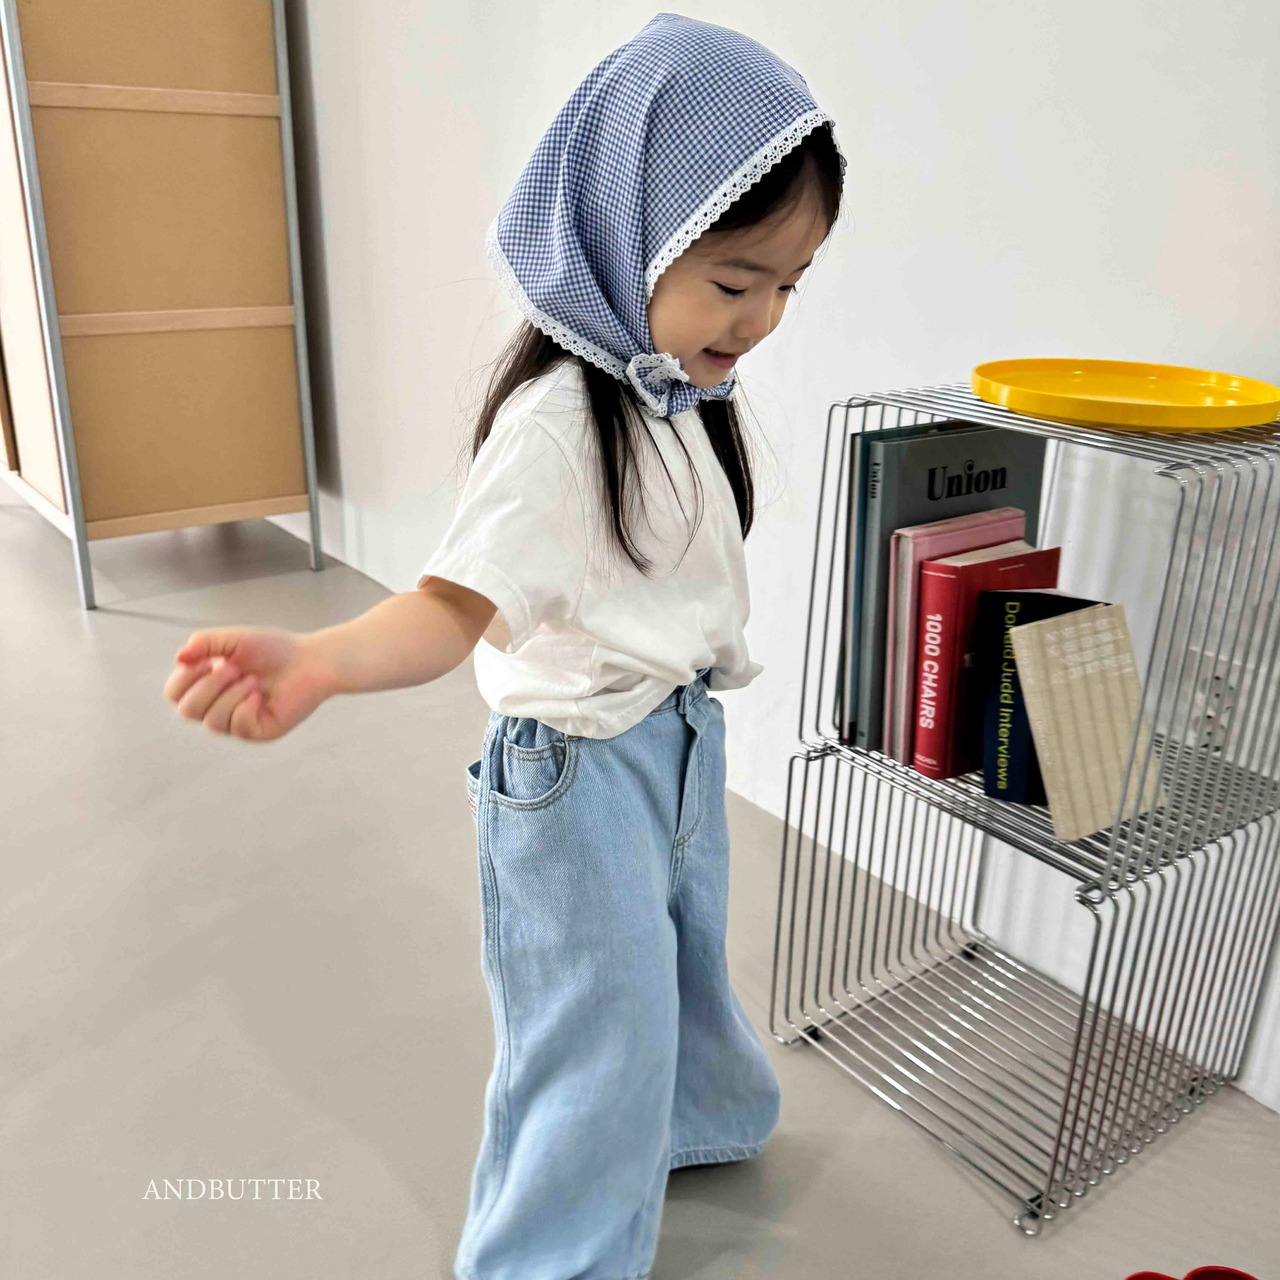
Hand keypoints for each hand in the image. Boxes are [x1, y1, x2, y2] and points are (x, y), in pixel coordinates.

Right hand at [163, 627, 338, 741]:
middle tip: (236, 668)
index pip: (175, 693)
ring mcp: (236, 722)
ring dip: (230, 695)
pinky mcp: (256, 732)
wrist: (310, 660)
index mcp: (207, 684)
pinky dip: (245, 707)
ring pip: (211, 721)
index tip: (207, 660)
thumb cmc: (274, 650)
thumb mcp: (234, 639)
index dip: (184, 679)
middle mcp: (218, 706)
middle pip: (187, 710)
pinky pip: (236, 726)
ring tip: (253, 680)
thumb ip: (205, 643)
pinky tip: (260, 696)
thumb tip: (179, 657)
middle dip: (209, 686)